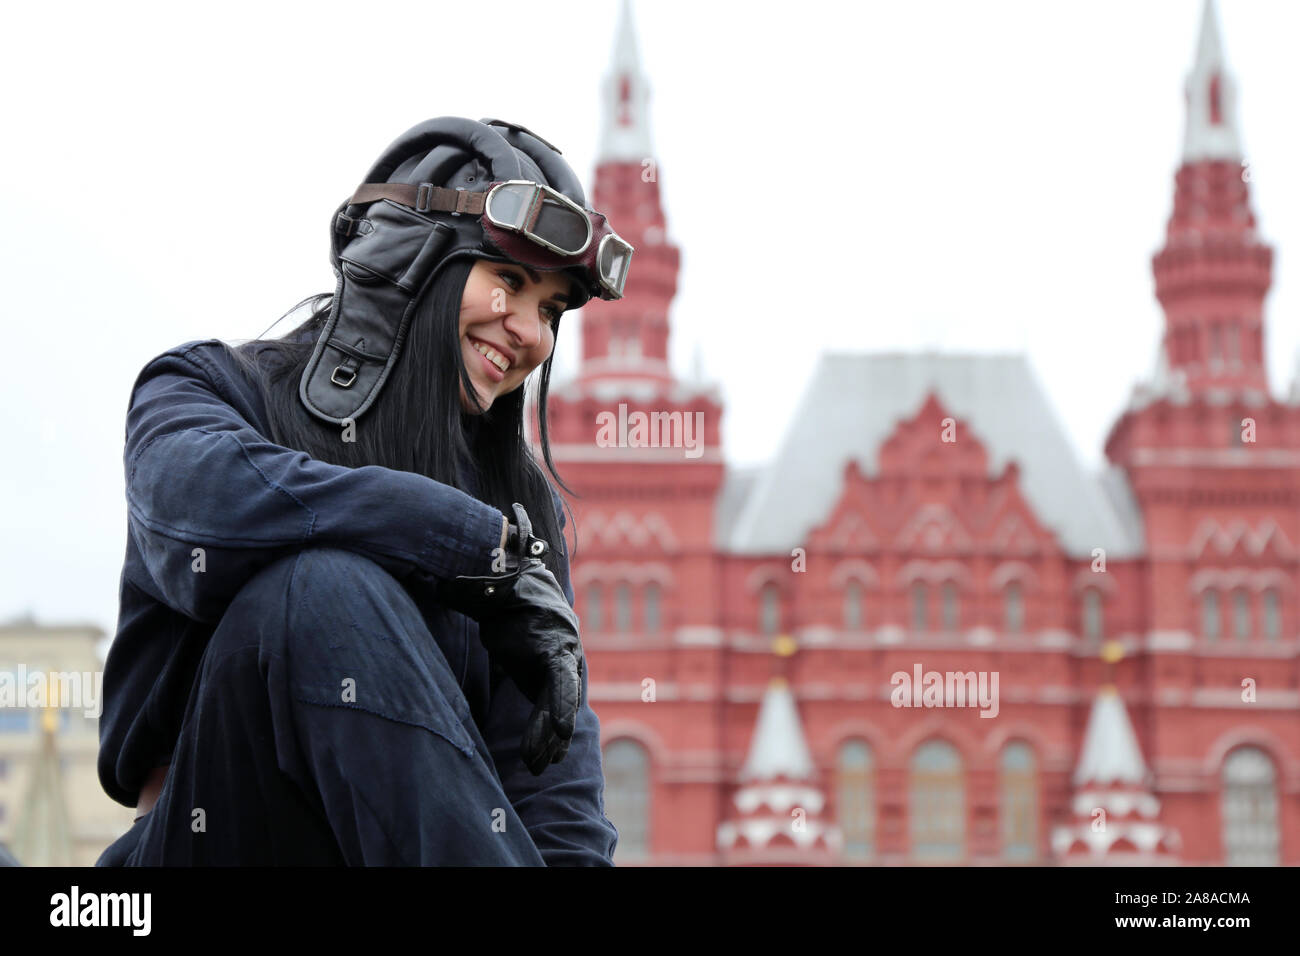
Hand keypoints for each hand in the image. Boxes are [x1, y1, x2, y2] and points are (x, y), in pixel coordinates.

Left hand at [436, 503, 583, 774]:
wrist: (522, 588)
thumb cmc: (510, 588)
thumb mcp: (496, 590)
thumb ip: (478, 592)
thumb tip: (446, 587)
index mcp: (555, 638)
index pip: (563, 675)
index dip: (564, 704)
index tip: (564, 731)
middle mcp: (563, 658)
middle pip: (560, 701)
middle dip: (550, 733)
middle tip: (535, 762)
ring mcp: (556, 672)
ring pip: (555, 710)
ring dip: (547, 740)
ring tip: (535, 768)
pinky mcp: (544, 681)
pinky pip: (548, 711)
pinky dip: (545, 735)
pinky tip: (541, 760)